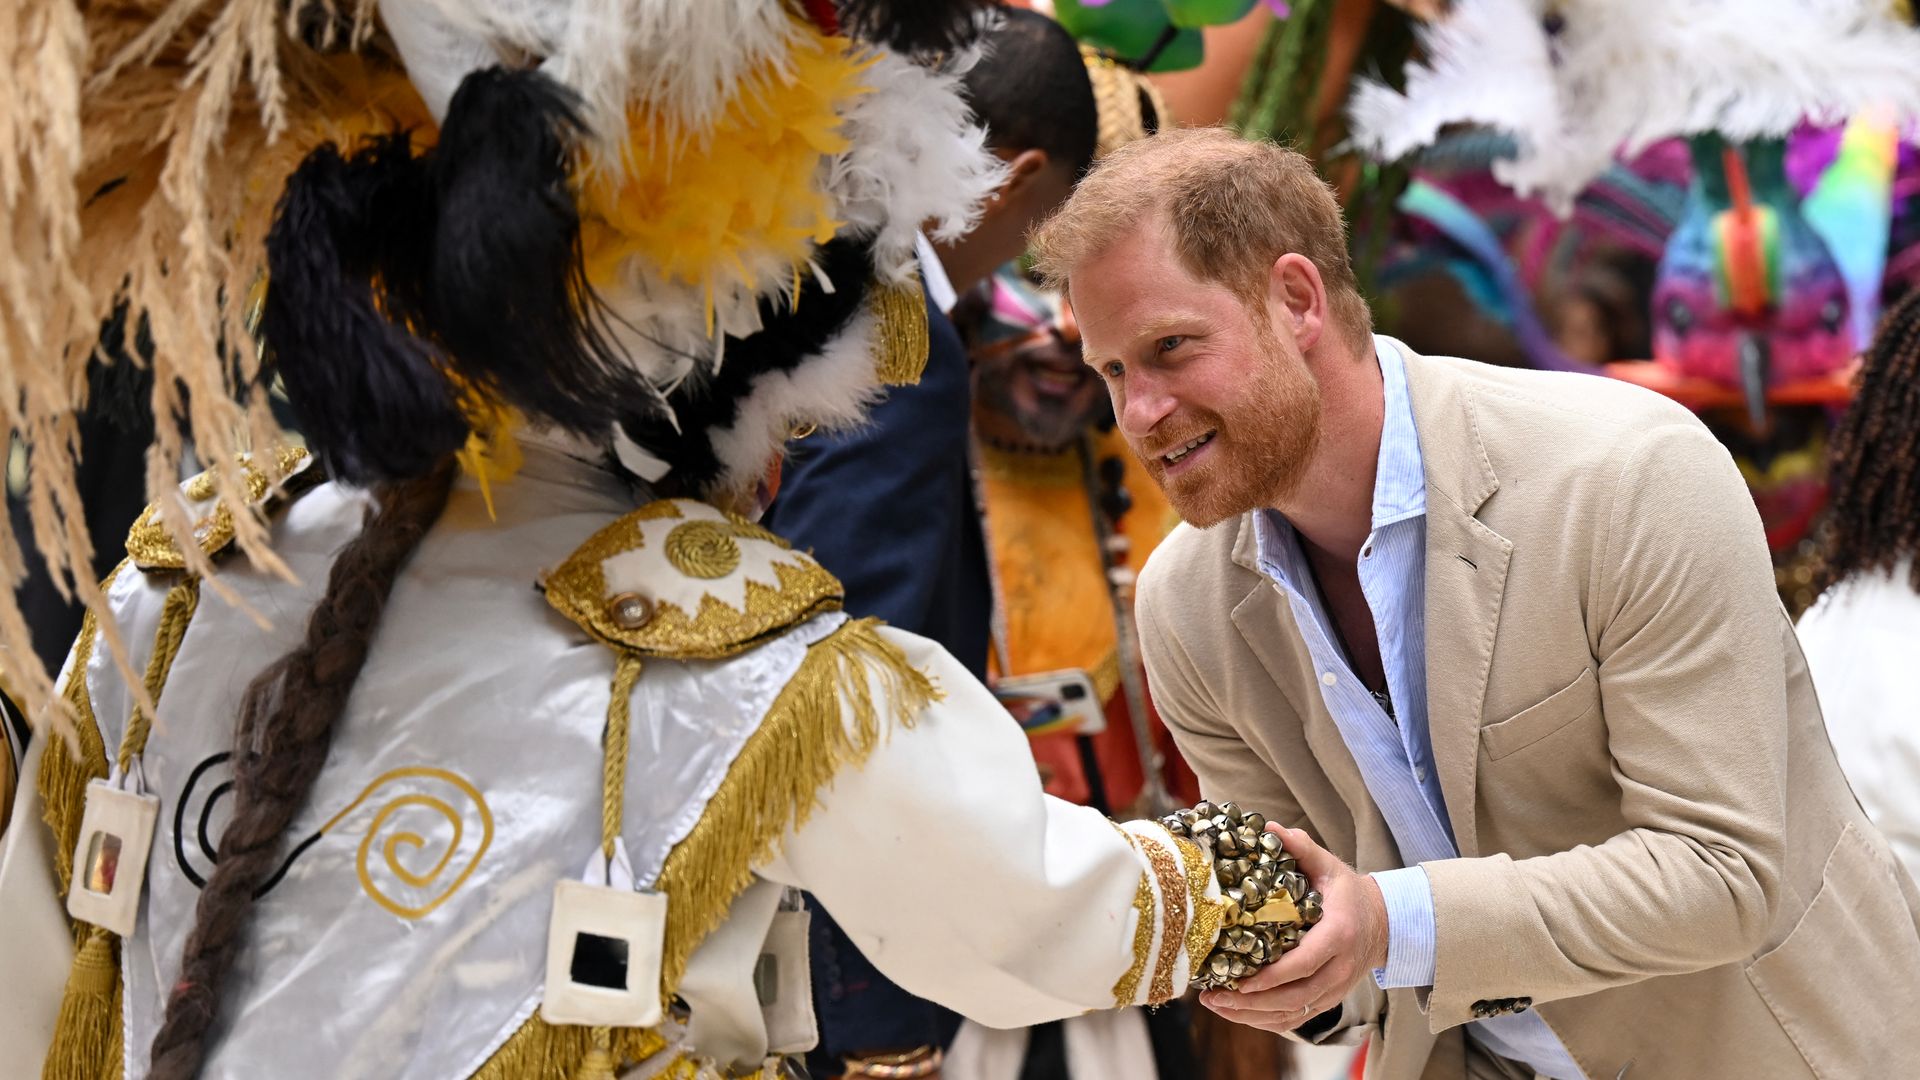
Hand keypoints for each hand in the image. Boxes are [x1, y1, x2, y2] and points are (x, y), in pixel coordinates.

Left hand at [1198, 825, 1388, 1033]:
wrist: (1383, 923)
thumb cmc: (1348, 893)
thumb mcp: (1330, 866)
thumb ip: (1303, 847)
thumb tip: (1271, 826)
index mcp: (1338, 936)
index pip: (1304, 964)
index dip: (1272, 978)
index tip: (1240, 983)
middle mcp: (1339, 969)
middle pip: (1296, 997)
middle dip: (1253, 1003)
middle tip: (1215, 999)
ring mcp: (1335, 988)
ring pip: (1294, 1013)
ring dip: (1254, 1016)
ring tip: (1217, 1006)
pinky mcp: (1329, 999)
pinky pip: (1298, 1018)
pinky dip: (1268, 1021)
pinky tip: (1239, 1014)